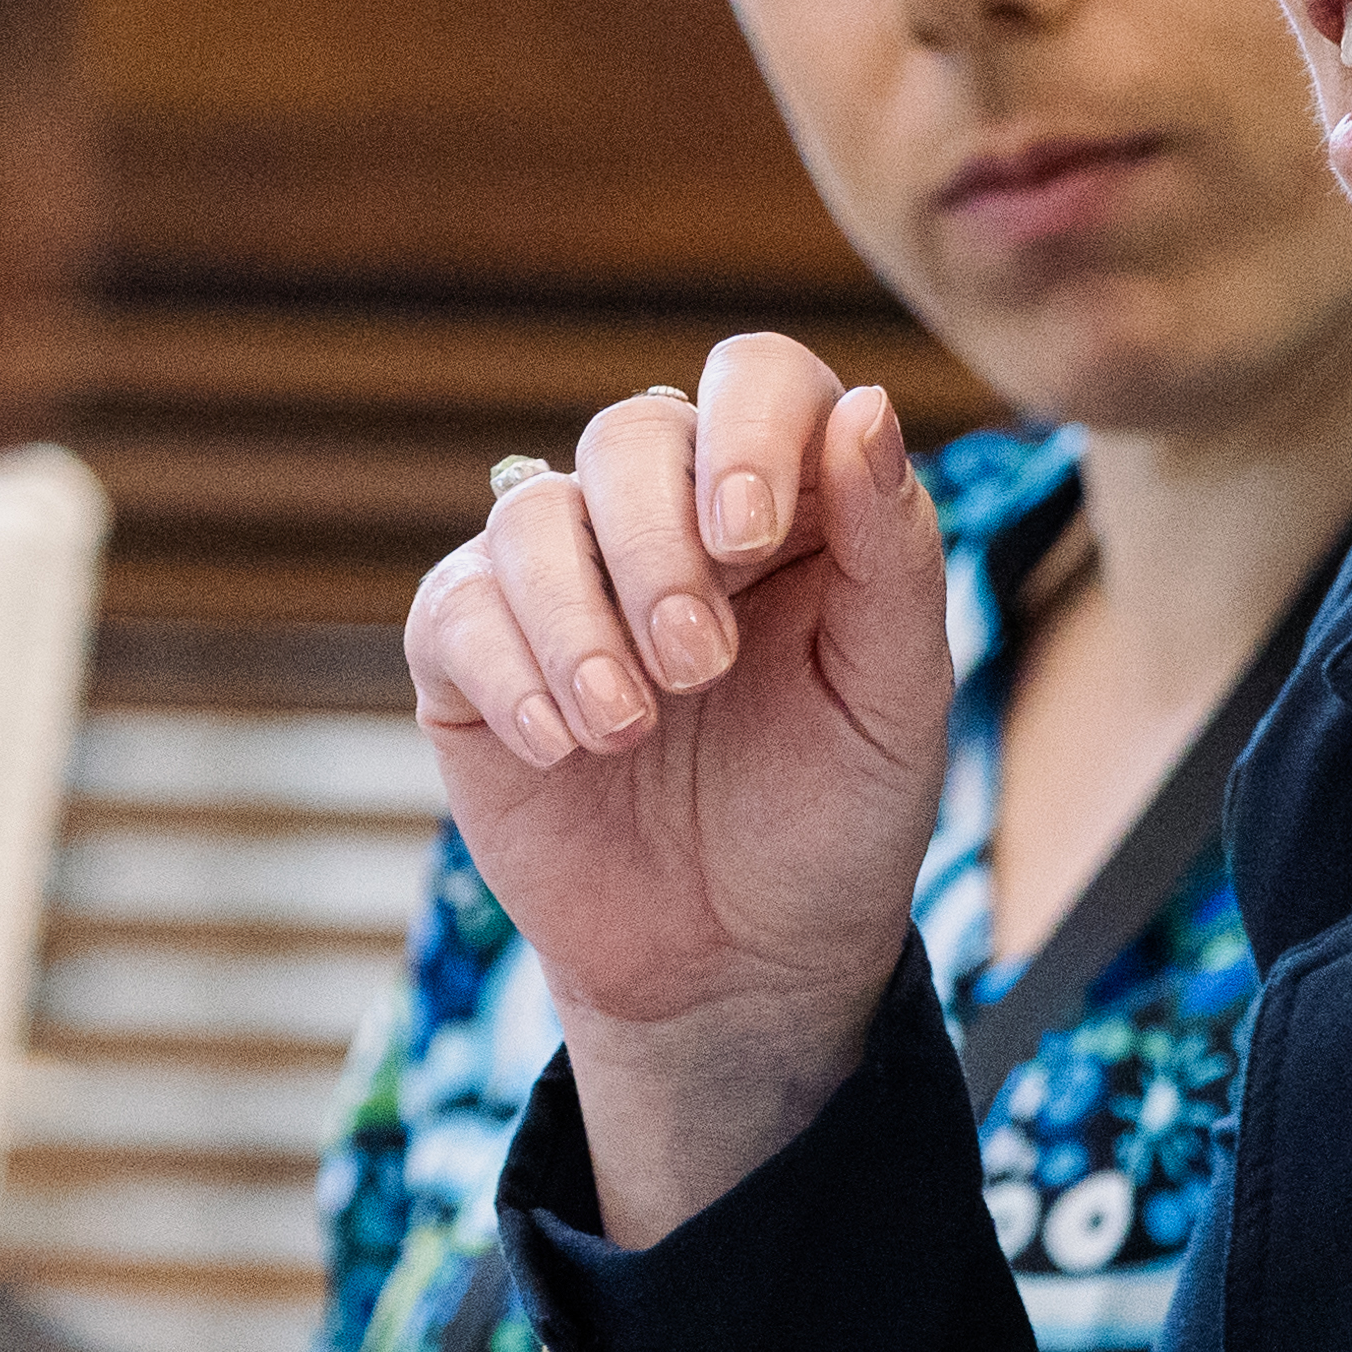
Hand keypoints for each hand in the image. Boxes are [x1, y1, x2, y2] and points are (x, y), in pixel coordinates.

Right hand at [405, 341, 947, 1242]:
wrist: (740, 971)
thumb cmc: (834, 820)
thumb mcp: (896, 697)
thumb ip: (890, 552)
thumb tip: (864, 404)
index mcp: (787, 504)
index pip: (754, 380)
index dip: (745, 428)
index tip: (749, 535)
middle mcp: (668, 521)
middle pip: (629, 435)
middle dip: (657, 546)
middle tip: (700, 668)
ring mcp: (563, 586)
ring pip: (528, 512)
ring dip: (578, 617)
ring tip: (629, 726)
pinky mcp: (474, 664)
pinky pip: (455, 610)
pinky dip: (508, 670)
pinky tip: (566, 746)